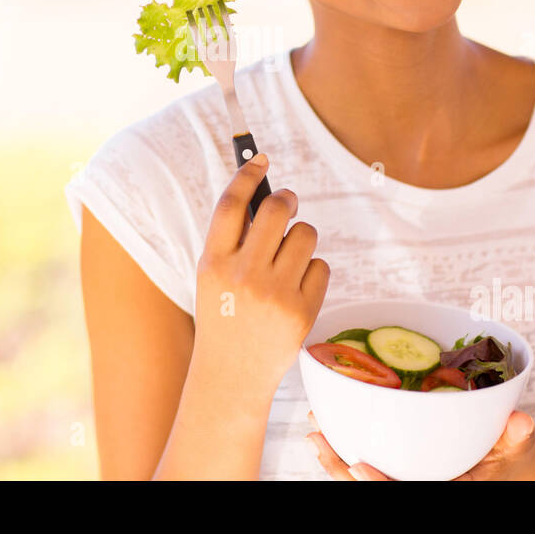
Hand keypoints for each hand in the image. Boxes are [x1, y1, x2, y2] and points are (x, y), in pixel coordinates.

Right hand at [191, 154, 329, 391]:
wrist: (231, 374)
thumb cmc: (224, 314)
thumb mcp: (214, 276)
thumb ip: (234, 238)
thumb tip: (268, 191)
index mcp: (214, 262)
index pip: (232, 203)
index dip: (247, 173)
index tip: (260, 159)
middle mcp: (243, 275)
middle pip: (278, 210)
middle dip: (287, 200)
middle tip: (288, 203)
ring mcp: (275, 294)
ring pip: (306, 234)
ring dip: (301, 238)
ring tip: (288, 257)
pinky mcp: (302, 311)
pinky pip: (321, 266)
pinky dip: (312, 271)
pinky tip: (296, 289)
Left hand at [307, 409, 534, 479]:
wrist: (512, 465)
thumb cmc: (512, 455)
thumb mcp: (519, 446)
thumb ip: (517, 436)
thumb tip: (521, 421)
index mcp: (445, 489)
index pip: (406, 491)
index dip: (379, 485)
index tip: (356, 467)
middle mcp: (422, 484)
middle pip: (372, 486)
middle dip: (340, 469)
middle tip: (316, 441)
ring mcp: (408, 476)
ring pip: (362, 477)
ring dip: (334, 458)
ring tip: (313, 431)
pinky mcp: (401, 465)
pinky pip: (369, 461)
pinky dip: (344, 448)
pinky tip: (325, 428)